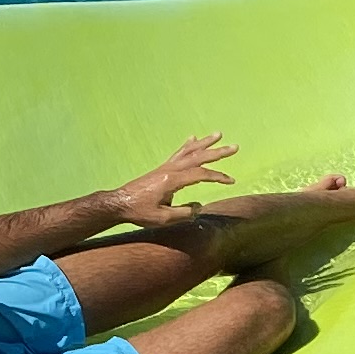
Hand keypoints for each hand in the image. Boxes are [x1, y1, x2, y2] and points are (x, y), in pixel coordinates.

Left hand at [109, 133, 238, 222]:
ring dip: (205, 143)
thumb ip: (183, 213)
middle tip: (235, 147)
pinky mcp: (162, 169)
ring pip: (189, 151)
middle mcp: (170, 169)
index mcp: (172, 180)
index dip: (218, 176)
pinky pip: (178, 153)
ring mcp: (165, 167)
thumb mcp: (163, 219)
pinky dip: (188, 145)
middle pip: (198, 157)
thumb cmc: (140, 212)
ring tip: (218, 134)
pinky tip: (193, 138)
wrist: (119, 203)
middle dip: (218, 152)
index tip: (231, 181)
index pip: (201, 174)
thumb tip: (198, 207)